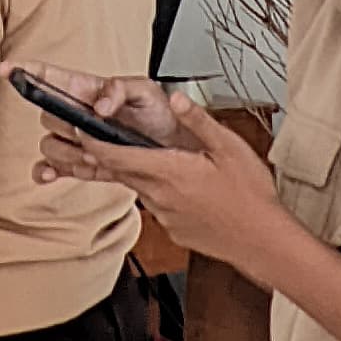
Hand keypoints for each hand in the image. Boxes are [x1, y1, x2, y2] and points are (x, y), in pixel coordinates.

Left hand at [35, 85, 285, 272]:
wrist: (262, 241)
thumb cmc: (250, 196)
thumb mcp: (229, 148)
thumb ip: (199, 121)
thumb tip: (176, 100)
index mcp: (168, 171)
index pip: (114, 155)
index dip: (90, 140)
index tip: (78, 128)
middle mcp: (159, 195)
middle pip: (120, 171)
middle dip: (103, 154)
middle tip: (93, 136)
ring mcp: (165, 215)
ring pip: (138, 187)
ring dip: (133, 172)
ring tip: (146, 158)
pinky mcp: (173, 229)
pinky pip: (156, 205)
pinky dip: (156, 192)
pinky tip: (179, 187)